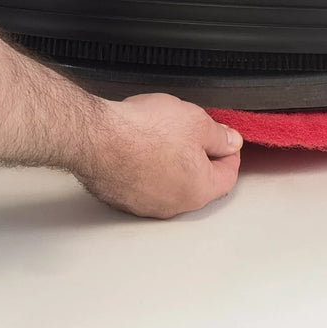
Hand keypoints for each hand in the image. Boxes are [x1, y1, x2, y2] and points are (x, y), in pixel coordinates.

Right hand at [70, 93, 242, 218]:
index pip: (228, 175)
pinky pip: (144, 184)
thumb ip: (219, 136)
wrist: (96, 137)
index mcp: (199, 189)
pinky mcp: (121, 199)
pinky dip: (147, 168)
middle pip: (199, 182)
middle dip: (200, 157)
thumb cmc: (143, 131)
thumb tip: (230, 142)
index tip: (225, 139)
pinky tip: (140, 146)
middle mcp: (173, 205)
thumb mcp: (196, 122)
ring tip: (161, 135)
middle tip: (192, 133)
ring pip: (169, 184)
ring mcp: (145, 205)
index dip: (229, 152)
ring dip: (172, 163)